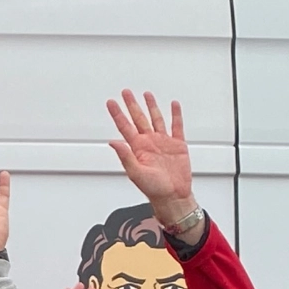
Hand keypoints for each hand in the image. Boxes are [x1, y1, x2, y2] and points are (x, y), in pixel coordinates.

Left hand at [106, 90, 196, 230]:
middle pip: (138, 118)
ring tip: (146, 94)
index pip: (124, 126)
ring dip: (151, 106)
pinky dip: (175, 115)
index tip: (111, 102)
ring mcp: (163, 142)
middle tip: (125, 92)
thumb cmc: (154, 189)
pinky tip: (173, 105)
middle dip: (132, 105)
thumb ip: (125, 156)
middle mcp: (149, 143)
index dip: (117, 114)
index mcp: (137, 149)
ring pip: (156, 119)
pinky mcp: (177, 144)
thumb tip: (113, 142)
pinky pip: (176, 126)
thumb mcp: (136, 173)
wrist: (173, 196)